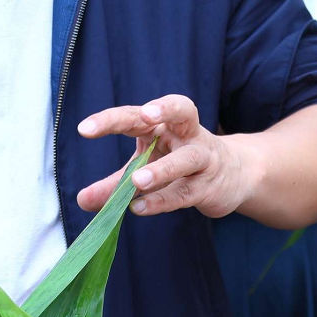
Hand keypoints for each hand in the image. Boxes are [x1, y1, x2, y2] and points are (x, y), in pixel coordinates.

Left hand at [74, 94, 246, 218]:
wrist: (234, 175)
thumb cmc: (180, 164)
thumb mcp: (145, 169)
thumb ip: (114, 184)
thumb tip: (82, 200)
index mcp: (163, 124)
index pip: (136, 115)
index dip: (110, 120)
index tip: (84, 129)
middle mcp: (186, 133)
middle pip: (181, 110)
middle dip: (164, 109)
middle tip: (146, 115)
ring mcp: (202, 157)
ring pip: (187, 158)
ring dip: (162, 168)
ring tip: (137, 180)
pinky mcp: (209, 185)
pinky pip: (185, 191)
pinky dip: (162, 200)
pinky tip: (139, 207)